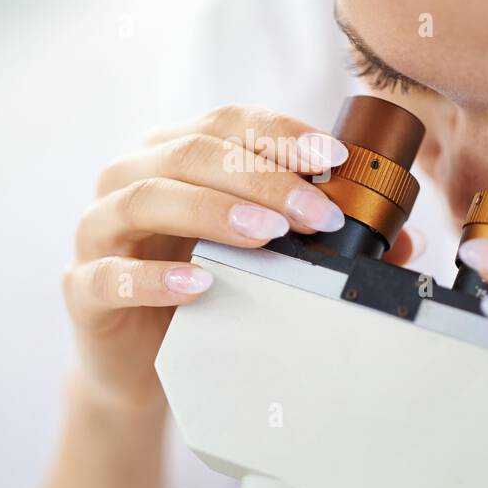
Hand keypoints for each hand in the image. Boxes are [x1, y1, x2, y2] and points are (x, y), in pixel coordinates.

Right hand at [64, 104, 422, 410]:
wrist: (140, 363)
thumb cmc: (205, 292)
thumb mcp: (261, 256)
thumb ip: (319, 238)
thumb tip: (405, 239)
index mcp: (173, 154)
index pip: (225, 123)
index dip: (280, 134)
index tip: (335, 160)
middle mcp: (130, 177)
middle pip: (192, 154)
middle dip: (262, 178)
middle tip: (319, 212)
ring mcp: (98, 229)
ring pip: (148, 198)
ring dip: (215, 211)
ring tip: (269, 236)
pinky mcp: (82, 286)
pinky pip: (109, 274)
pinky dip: (153, 278)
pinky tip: (199, 284)